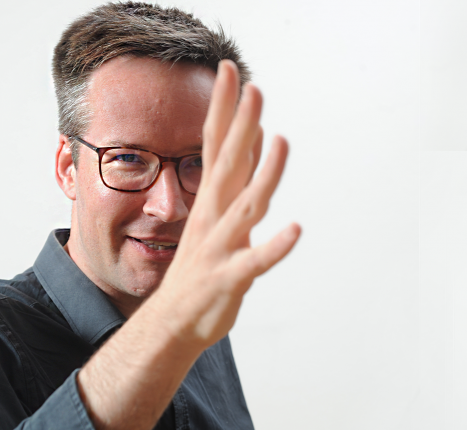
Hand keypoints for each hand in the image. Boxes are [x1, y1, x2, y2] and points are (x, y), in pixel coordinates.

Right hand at [145, 60, 300, 348]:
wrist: (172, 321)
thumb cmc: (200, 267)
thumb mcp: (216, 218)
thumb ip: (236, 181)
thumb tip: (257, 141)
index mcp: (210, 202)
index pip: (214, 146)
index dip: (223, 109)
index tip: (231, 71)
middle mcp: (212, 218)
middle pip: (225, 165)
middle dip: (239, 125)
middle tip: (251, 86)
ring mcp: (219, 248)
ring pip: (244, 207)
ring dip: (263, 175)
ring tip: (281, 142)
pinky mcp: (229, 279)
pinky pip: (254, 262)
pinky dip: (273, 247)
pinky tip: (294, 231)